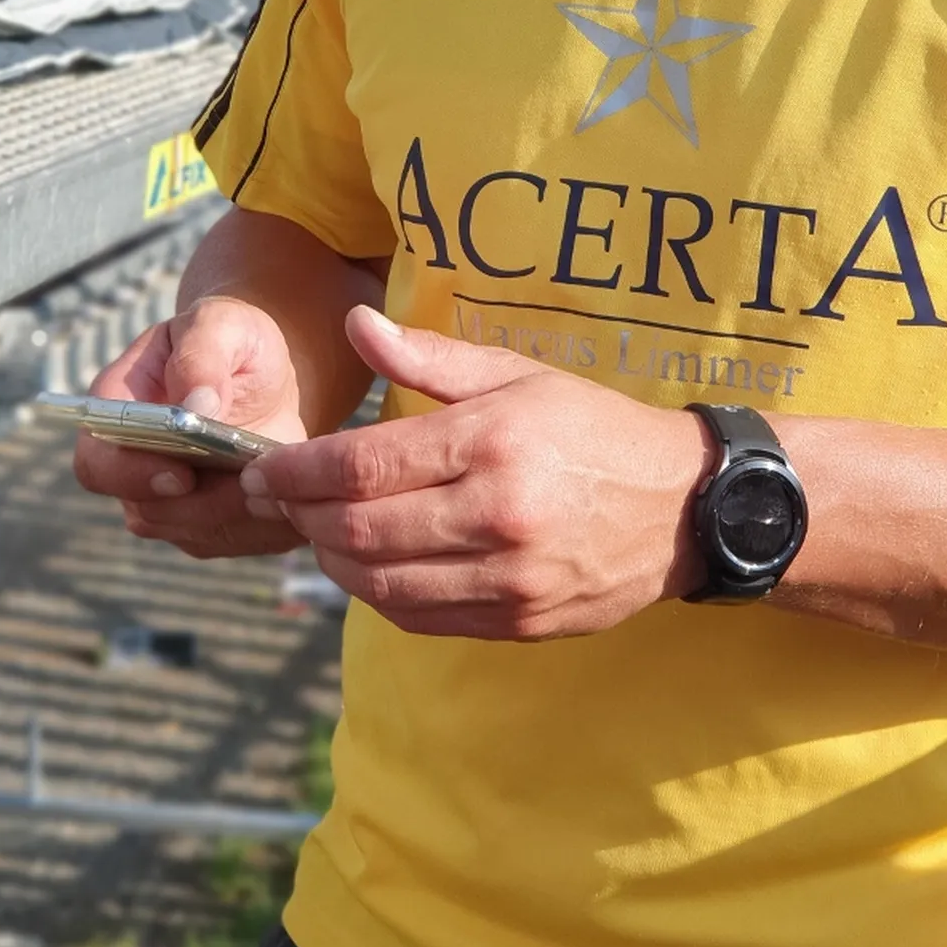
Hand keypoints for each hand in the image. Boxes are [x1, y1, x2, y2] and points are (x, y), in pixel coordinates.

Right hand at [72, 297, 308, 558]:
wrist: (264, 373)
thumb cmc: (232, 340)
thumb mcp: (222, 325)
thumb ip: (202, 355)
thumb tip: (195, 404)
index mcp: (117, 411)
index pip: (97, 463)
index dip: (131, 476)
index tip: (183, 473)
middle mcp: (132, 466)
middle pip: (147, 511)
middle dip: (205, 503)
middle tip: (258, 483)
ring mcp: (167, 501)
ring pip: (195, 532)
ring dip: (241, 515)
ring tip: (285, 486)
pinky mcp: (208, 524)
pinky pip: (235, 540)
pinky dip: (267, 525)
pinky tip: (294, 498)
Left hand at [239, 306, 709, 638]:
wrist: (682, 506)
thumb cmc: (591, 427)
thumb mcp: (517, 374)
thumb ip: (428, 359)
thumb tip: (355, 325)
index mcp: (492, 441)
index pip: (363, 466)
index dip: (298, 473)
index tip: (263, 467)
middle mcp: (497, 514)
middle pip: (361, 532)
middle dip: (302, 518)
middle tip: (278, 500)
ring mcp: (509, 578)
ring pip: (380, 585)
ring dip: (332, 561)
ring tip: (318, 531)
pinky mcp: (518, 621)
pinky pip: (420, 618)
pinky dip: (377, 594)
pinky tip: (369, 565)